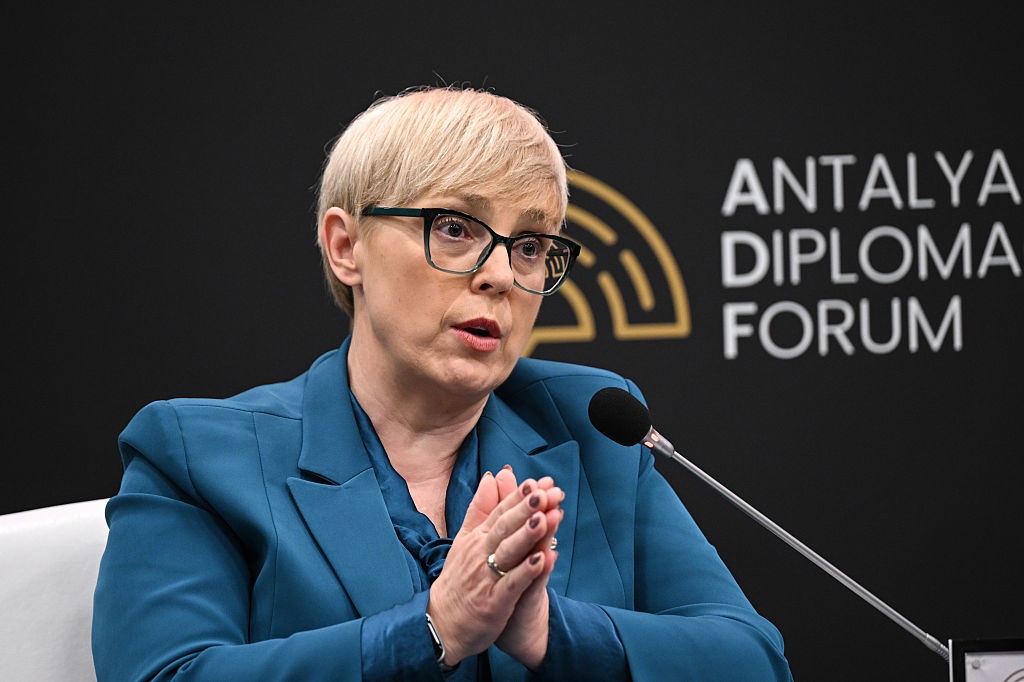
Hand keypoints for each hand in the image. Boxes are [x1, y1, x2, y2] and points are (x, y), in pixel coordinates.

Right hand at [426, 468, 561, 666]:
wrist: (440, 624)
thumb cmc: (457, 580)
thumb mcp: (465, 539)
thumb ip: (480, 508)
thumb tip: (491, 476)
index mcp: (476, 538)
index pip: (499, 512)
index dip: (518, 497)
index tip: (536, 481)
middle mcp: (480, 554)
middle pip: (505, 527)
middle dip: (526, 509)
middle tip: (545, 492)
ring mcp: (486, 578)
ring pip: (508, 552)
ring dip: (527, 535)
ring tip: (545, 517)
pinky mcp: (493, 602)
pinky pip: (512, 584)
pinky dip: (526, 571)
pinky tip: (543, 559)